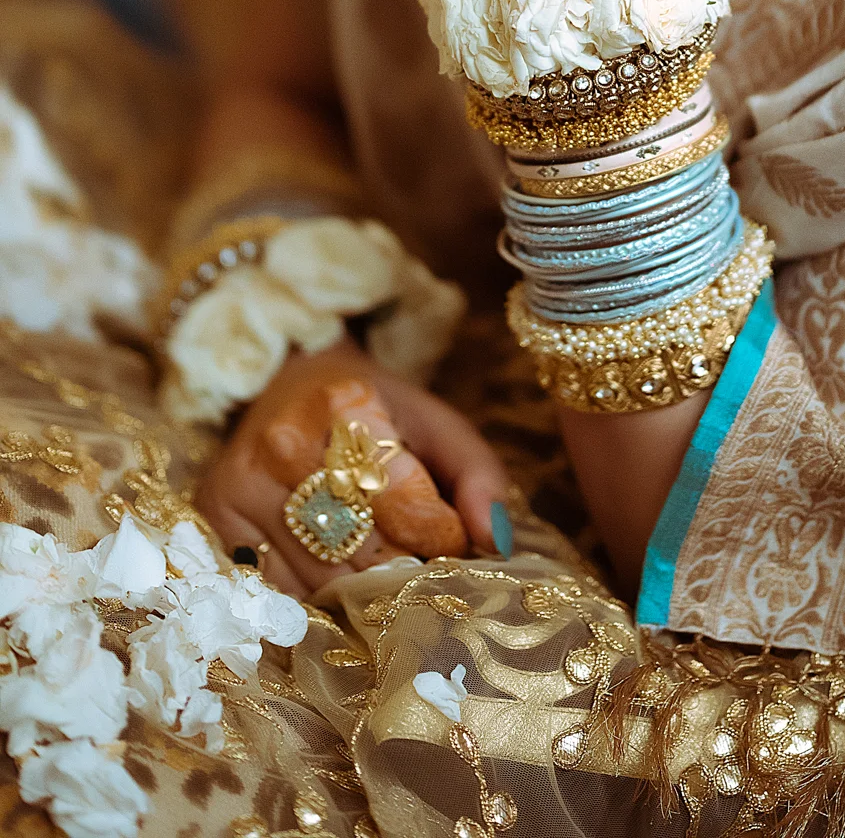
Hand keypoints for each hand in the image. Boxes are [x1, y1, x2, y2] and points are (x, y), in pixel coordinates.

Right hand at [196, 339, 510, 596]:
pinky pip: (277, 593)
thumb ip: (478, 474)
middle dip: (403, 572)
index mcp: (350, 407)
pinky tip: (327, 573)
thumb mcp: (434, 422)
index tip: (450, 539)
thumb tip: (495, 540)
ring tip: (375, 569)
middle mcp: (285, 446)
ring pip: (320, 583)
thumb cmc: (372, 410)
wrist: (285, 382)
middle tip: (418, 567)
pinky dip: (311, 598)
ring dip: (359, 594)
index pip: (410, 508)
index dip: (443, 537)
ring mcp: (242, 484)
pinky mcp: (214, 518)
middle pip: (364, 555)